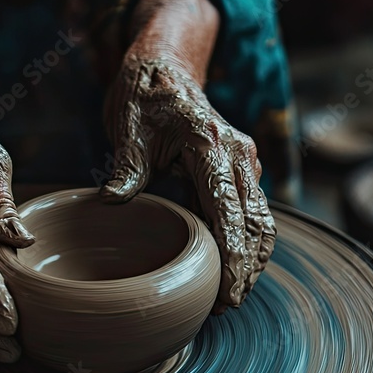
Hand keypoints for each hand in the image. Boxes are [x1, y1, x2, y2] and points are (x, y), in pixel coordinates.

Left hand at [101, 54, 275, 310]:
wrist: (163, 66)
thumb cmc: (143, 95)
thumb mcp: (128, 126)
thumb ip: (127, 165)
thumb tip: (111, 200)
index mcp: (213, 144)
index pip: (230, 212)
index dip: (233, 258)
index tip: (226, 294)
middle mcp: (239, 154)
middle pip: (257, 223)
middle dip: (247, 268)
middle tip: (227, 306)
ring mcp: (244, 162)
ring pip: (261, 220)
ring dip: (252, 260)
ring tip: (231, 297)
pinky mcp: (240, 169)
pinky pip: (252, 213)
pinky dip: (247, 243)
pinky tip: (232, 270)